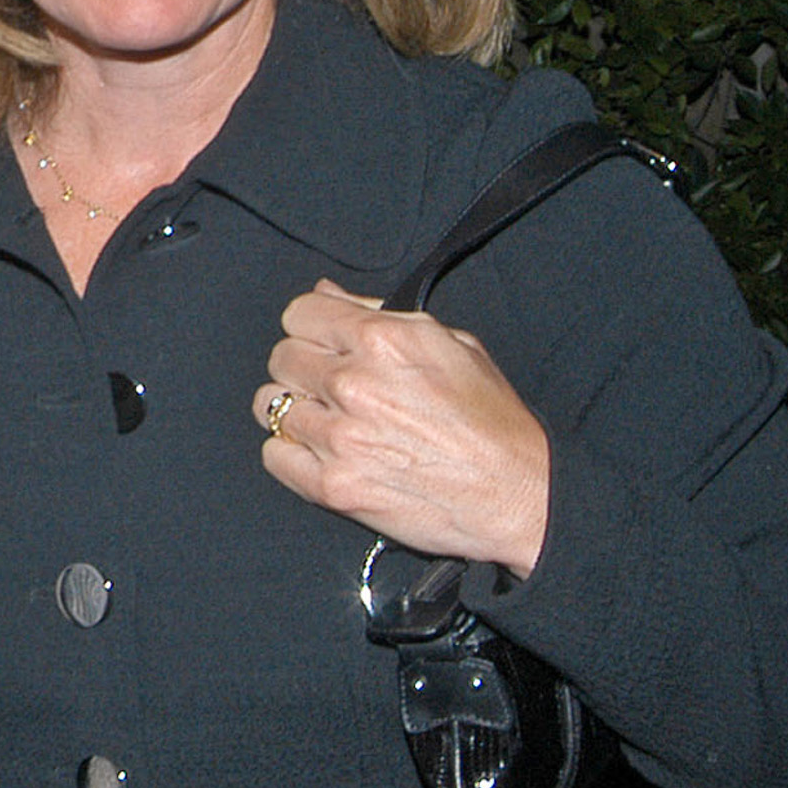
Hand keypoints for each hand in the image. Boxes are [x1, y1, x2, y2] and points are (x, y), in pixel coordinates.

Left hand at [251, 281, 551, 576]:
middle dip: (303, 367)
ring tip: (328, 421)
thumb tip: (326, 293)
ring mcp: (339, 438)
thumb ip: (379, 313)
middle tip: (332, 387)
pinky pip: (273, 456)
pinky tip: (321, 453)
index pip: (298, 313)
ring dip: (296, 410)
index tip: (325, 344)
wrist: (518, 494)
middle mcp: (352, 384)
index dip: (312, 327)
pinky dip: (290, 453)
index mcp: (381, 339)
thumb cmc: (491, 418)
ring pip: (269, 405)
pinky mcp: (333, 488)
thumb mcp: (451, 342)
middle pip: (281, 357)